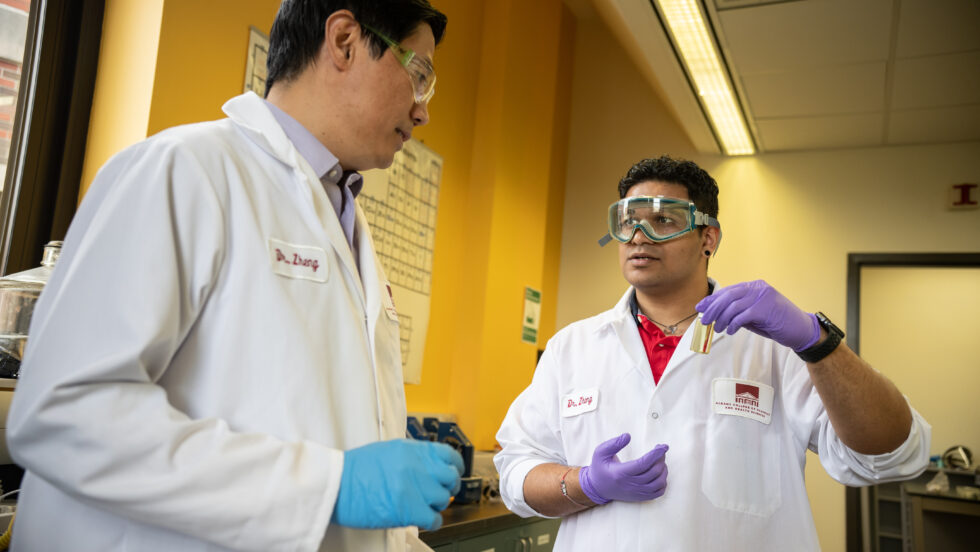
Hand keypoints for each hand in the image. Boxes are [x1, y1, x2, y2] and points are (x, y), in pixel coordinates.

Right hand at [332, 439, 463, 529]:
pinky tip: (421, 520)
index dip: (454, 466)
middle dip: (448, 487)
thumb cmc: (355, 470)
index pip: (449, 454)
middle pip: (450, 478)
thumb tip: (427, 466)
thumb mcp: (387, 451)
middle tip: (439, 493)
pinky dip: (430, 522)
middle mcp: (417, 466)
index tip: (452, 472)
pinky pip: (434, 519)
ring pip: (442, 499)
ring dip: (435, 505)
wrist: (336, 485)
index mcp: (412, 450)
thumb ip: (411, 456)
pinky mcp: (409, 509)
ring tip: (423, 506)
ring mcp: (414, 487)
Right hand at [578, 433, 667, 504]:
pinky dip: (663, 483)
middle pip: (653, 472)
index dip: (656, 454)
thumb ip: (613, 443)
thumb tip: (628, 436)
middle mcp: (630, 484)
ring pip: (658, 483)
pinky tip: (660, 474)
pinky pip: (657, 493)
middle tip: (660, 450)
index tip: (663, 446)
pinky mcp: (640, 497)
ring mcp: (636, 492)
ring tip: (660, 461)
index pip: (644, 463)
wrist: (597, 488)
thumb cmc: (600, 468)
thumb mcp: (600, 452)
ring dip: (663, 471)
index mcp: (621, 472)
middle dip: (661, 459)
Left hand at [696, 280, 819, 351]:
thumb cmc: (777, 324)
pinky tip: (730, 331)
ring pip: (733, 306)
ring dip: (722, 318)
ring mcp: (763, 297)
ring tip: (717, 328)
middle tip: (704, 321)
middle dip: (713, 308)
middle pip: (728, 296)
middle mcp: (758, 288)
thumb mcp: (754, 315)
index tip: (700, 307)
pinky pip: (743, 316)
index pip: (728, 291)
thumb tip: (714, 314)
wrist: (802, 331)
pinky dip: (734, 324)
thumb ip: (738, 311)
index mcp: (755, 287)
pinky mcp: (766, 309)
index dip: (712, 299)